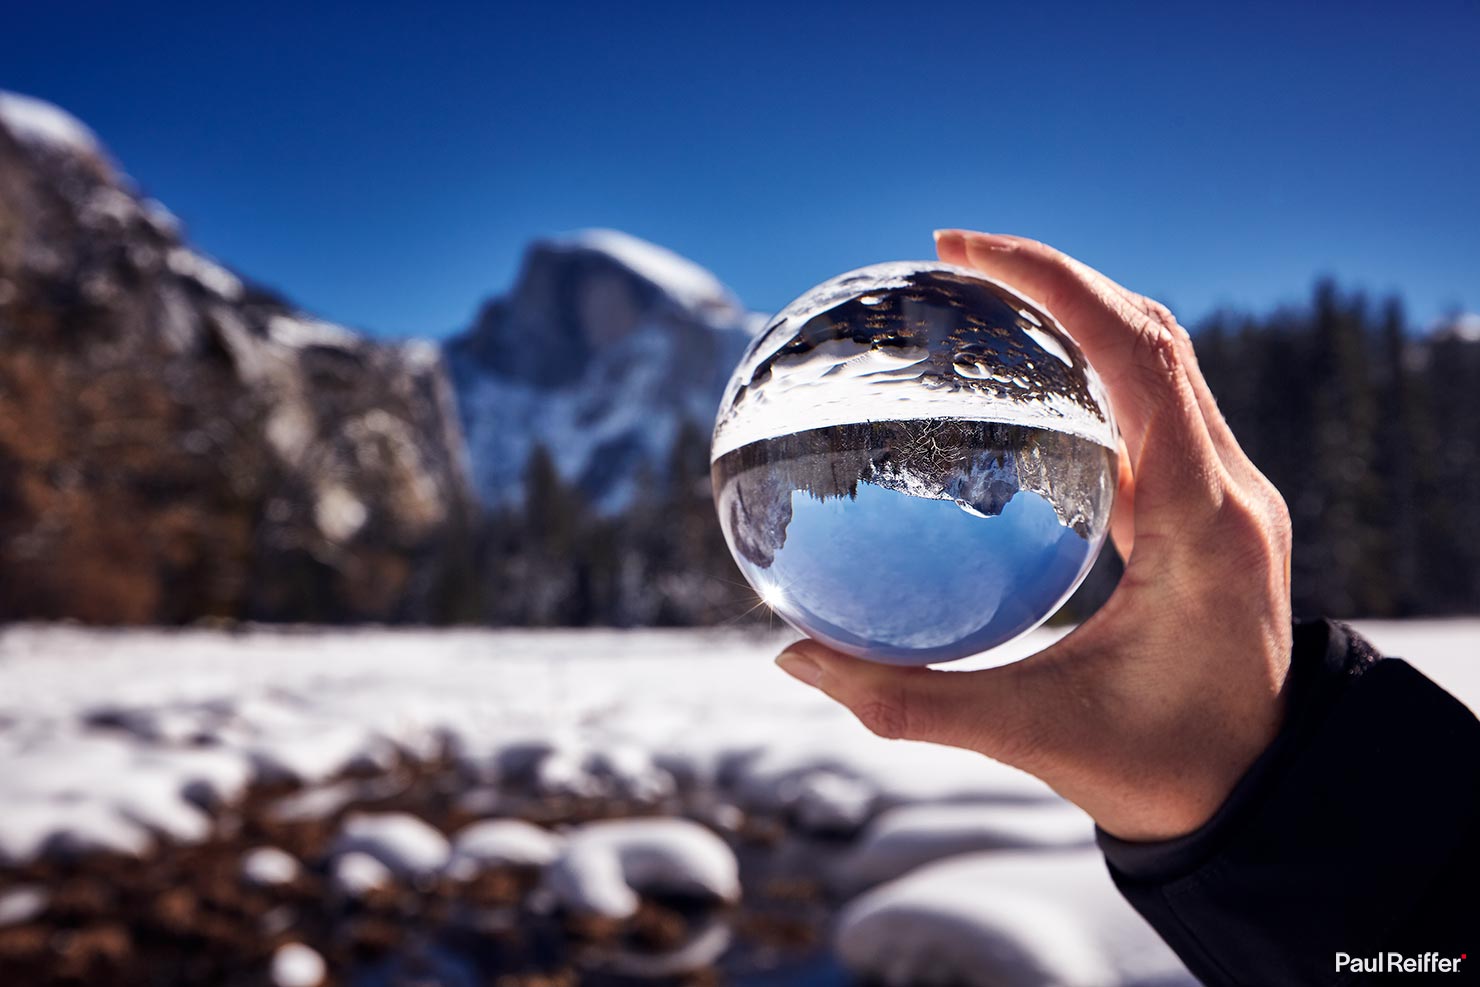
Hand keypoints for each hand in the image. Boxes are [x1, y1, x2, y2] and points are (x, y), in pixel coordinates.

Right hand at [774, 231, 1293, 841]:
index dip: (1055, 283)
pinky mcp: (1215, 513)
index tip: (960, 246)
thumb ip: (911, 703)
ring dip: (1081, 312)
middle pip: (1153, 334)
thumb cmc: (1162, 769)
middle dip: (1057, 277)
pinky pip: (1156, 410)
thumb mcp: (1031, 735)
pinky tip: (1021, 389)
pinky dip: (1093, 372)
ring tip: (984, 302)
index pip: (1139, 357)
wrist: (1262, 796)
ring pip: (1162, 362)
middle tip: (954, 255)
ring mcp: (1230, 497)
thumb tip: (795, 660)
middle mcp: (1229, 491)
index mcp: (1201, 524)